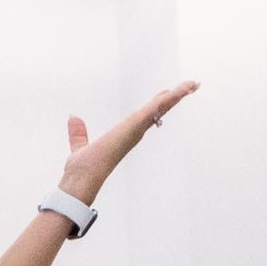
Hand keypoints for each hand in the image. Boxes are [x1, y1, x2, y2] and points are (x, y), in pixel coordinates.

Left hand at [58, 84, 196, 204]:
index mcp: (124, 135)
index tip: (168, 94)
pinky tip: (179, 90)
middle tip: (191, 86)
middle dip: (174, 98)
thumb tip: (73, 119)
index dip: (158, 105)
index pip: (145, 116)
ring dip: (177, 96)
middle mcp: (133, 133)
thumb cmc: (81, 170)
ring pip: (160, 108)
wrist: (81, 181)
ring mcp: (135, 131)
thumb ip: (78, 133)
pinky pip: (153, 110)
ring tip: (193, 84)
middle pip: (158, 111)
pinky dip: (167, 100)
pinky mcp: (133, 128)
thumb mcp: (79, 146)